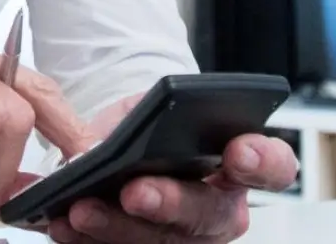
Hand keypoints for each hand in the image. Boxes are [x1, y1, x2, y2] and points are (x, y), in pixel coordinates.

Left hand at [45, 92, 299, 243]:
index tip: (238, 149)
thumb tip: (128, 129)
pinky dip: (86, 242)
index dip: (262, 161)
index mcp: (238, 166)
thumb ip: (154, 113)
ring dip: (117, 229)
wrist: (115, 151)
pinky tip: (63, 224)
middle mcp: (219, 211)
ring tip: (82, 209)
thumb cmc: (147, 128)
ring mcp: (185, 241)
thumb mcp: (153, 106)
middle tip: (136, 191)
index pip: (273, 168)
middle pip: (208, 217)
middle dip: (170, 203)